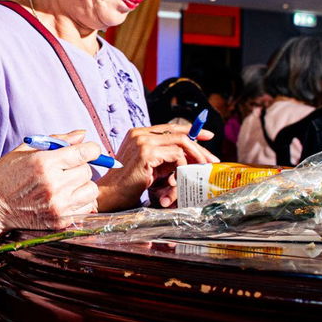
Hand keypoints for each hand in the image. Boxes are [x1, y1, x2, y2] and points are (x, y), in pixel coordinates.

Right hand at [0, 130, 101, 231]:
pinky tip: (66, 199)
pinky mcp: (59, 222)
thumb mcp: (24, 151)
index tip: (88, 151)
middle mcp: (54, 185)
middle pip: (88, 171)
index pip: (85, 152)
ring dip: (82, 186)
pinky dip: (80, 202)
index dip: (90, 149)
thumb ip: (56, 140)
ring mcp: (58, 206)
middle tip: (65, 170)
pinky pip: (86, 208)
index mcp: (44, 163)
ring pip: (91, 190)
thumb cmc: (5, 176)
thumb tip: (83, 135)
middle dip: (80, 167)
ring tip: (66, 185)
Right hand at [97, 123, 217, 209]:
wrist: (110, 194)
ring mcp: (142, 141)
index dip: (191, 131)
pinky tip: (182, 176)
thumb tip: (188, 156)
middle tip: (211, 159)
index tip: (208, 136)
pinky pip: (176, 155)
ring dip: (195, 157)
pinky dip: (183, 166)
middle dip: (199, 146)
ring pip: (181, 142)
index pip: (170, 127)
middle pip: (179, 133)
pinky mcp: (147, 153)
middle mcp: (140, 133)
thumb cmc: (128, 184)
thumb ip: (164, 157)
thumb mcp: (149, 166)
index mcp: (138, 134)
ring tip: (202, 169)